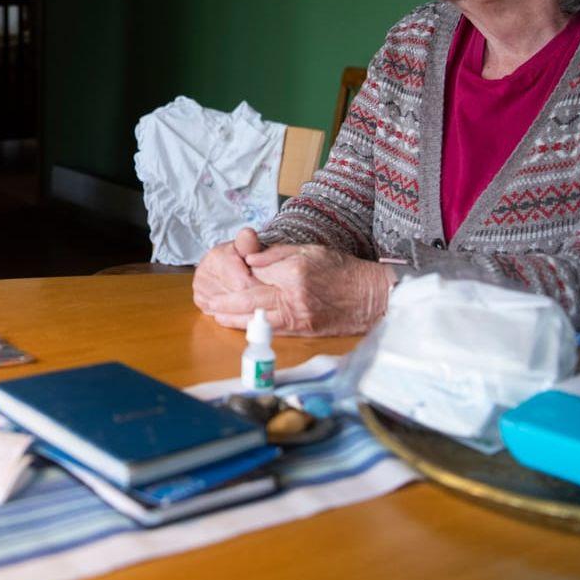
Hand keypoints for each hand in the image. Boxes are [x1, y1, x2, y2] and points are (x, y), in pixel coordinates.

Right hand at [192, 228, 264, 314]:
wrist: (228, 262)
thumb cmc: (242, 255)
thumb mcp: (249, 246)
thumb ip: (249, 243)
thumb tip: (248, 234)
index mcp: (215, 257)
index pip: (242, 283)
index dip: (259, 288)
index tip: (272, 290)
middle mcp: (203, 273)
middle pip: (235, 297)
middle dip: (253, 299)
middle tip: (267, 299)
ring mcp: (199, 288)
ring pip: (227, 309)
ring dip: (244, 309)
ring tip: (256, 302)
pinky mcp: (200, 301)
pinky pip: (220, 314)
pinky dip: (234, 314)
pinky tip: (244, 308)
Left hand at [203, 243, 393, 336]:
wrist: (371, 297)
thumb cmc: (342, 270)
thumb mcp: (310, 249)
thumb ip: (276, 253)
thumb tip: (248, 258)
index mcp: (294, 271)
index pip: (255, 271)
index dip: (238, 270)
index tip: (225, 268)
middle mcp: (293, 296)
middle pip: (249, 299)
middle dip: (225, 299)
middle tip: (208, 297)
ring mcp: (298, 316)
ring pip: (256, 318)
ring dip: (232, 316)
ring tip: (214, 311)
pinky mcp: (302, 330)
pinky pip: (270, 329)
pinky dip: (250, 326)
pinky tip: (238, 323)